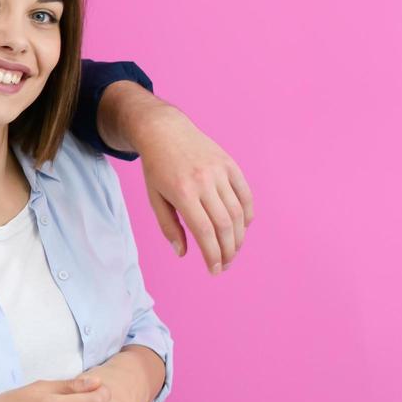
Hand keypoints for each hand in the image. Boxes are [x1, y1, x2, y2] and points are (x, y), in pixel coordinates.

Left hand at [103, 83, 253, 273]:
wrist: (164, 131)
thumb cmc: (156, 168)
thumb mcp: (154, 198)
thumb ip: (169, 227)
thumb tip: (183, 253)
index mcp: (182, 192)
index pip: (204, 232)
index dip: (212, 255)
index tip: (215, 270)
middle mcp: (204, 182)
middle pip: (224, 225)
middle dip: (228, 250)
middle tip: (226, 264)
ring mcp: (220, 172)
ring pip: (238, 212)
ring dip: (238, 236)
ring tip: (233, 250)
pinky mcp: (230, 165)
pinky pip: (246, 195)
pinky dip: (247, 214)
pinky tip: (242, 228)